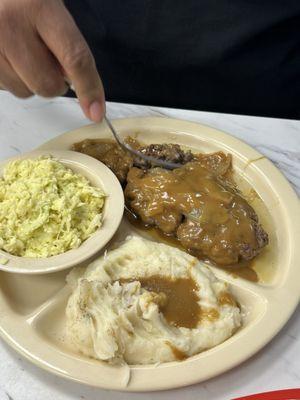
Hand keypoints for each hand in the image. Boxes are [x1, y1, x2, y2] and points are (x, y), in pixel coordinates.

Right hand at [0, 0, 104, 121]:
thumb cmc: (26, 2)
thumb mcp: (53, 11)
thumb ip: (69, 46)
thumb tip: (81, 88)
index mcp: (39, 8)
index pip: (74, 58)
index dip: (88, 88)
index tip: (96, 112)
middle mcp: (10, 25)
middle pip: (48, 85)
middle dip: (56, 82)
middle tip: (50, 62)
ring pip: (25, 91)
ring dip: (32, 81)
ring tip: (25, 53)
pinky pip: (7, 88)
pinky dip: (14, 79)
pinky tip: (11, 56)